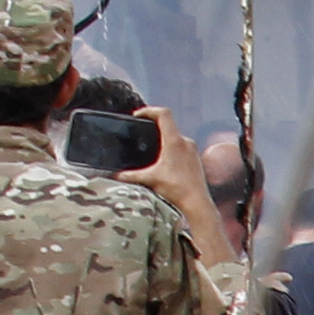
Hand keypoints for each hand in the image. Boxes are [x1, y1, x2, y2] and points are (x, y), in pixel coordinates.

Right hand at [136, 121, 230, 248]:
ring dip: (163, 137)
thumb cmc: (177, 190)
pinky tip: (163, 159)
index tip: (138, 115)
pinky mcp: (195, 159)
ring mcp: (192, 150)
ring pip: (176, 136)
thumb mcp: (150, 180)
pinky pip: (182, 146)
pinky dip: (171, 148)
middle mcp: (186, 142)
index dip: (149, 110)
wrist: (198, 204)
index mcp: (175, 141)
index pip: (163, 114)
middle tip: (141, 129)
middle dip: (154, 125)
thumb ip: (130, 176)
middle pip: (169, 124)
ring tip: (151, 145)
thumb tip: (115, 176)